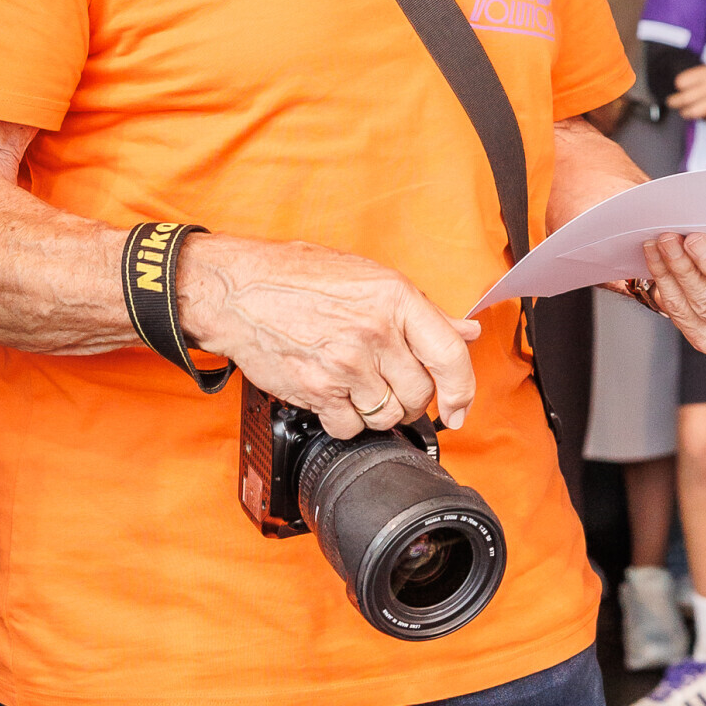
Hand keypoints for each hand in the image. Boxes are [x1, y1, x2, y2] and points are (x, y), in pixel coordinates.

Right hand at [175, 235, 478, 443]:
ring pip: (387, 416)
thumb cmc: (298, 277)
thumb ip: (422, 311)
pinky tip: (334, 397)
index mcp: (396, 298)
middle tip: (392, 386)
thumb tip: (467, 330)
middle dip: (412, 400)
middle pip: (420, 394)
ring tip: (359, 388)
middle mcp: (375, 332)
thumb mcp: (369, 277)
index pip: (450, 355)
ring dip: (379, 412)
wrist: (237, 291)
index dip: (463, 390)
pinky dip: (346, 422)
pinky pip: (350, 427)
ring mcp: (346, 364)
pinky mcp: (317, 391)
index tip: (460, 409)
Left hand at [668, 59, 705, 124]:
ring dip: (686, 113)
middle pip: (684, 98)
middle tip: (671, 102)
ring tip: (684, 112)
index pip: (683, 81)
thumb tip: (690, 84)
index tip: (680, 86)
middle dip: (674, 102)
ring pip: (694, 112)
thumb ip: (705, 75)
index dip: (679, 84)